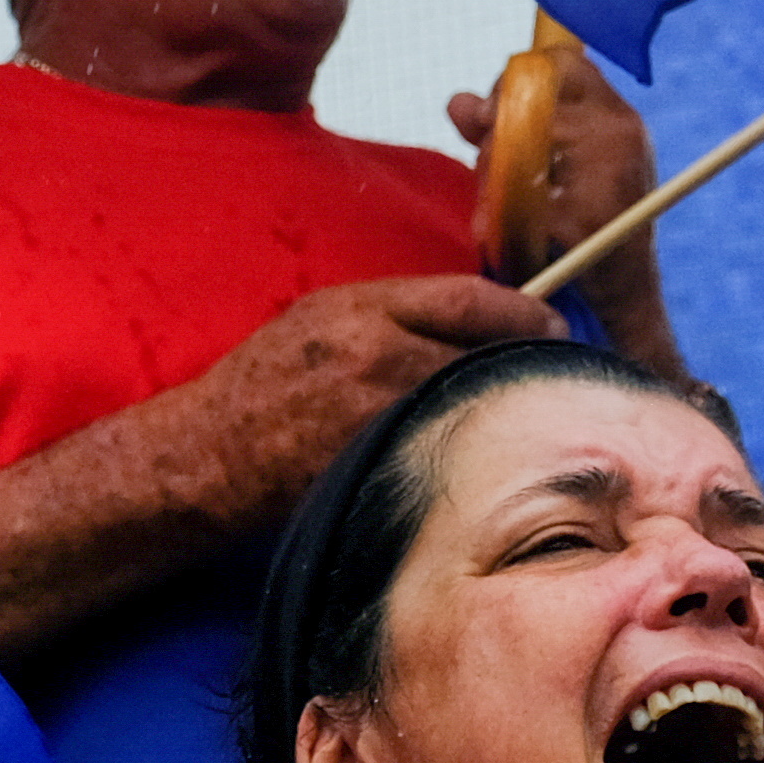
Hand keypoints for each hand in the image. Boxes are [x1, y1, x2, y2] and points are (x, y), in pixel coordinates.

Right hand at [188, 273, 564, 515]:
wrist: (208, 455)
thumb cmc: (261, 386)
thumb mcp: (318, 320)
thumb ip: (389, 313)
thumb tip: (467, 317)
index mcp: (360, 308)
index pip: (468, 299)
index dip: (523, 311)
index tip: (552, 323)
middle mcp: (374, 354)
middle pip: (484, 352)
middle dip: (528, 361)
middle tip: (555, 372)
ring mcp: (378, 413)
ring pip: (472, 403)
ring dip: (506, 405)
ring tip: (528, 412)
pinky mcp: (378, 463)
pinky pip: (446, 449)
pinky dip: (471, 447)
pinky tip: (486, 453)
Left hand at [441, 39, 661, 266]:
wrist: (620, 299)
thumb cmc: (581, 227)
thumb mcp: (544, 168)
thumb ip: (500, 130)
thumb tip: (458, 102)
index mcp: (616, 116)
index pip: (560, 64)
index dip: (512, 82)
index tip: (490, 116)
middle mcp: (621, 135)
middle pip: (529, 104)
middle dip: (494, 139)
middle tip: (485, 177)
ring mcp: (611, 175)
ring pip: (520, 149)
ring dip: (493, 180)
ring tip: (490, 211)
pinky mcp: (589, 220)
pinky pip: (519, 204)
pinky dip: (498, 221)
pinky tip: (495, 236)